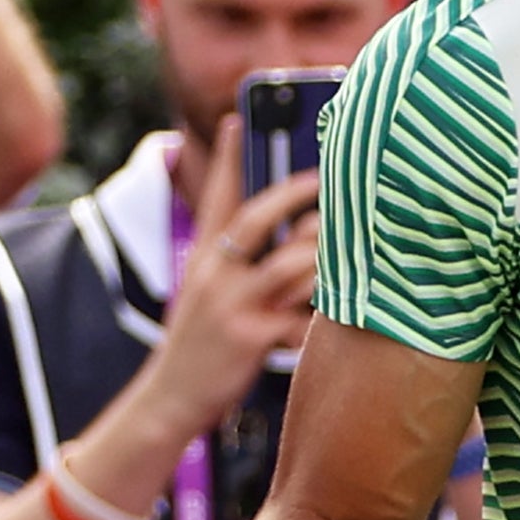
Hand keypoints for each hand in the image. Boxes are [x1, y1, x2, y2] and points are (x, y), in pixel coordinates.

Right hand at [141, 115, 321, 436]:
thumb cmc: (201, 343)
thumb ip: (241, 261)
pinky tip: (347, 308)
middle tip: (325, 179)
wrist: (168, 399)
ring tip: (351, 243)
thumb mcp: (206, 292)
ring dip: (323, 253)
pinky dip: (325, 311)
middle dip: (294, 194)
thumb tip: (301, 229)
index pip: (215, 197)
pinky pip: (301, 316)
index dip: (226, 157)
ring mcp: (230, 305)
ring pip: (289, 263)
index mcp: (204, 258)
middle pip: (255, 217)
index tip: (236, 119)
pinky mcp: (249, 338)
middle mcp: (214, 274)